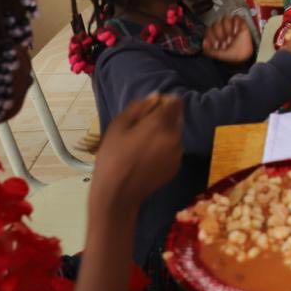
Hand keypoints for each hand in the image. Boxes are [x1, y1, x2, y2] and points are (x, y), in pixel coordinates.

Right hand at [89, 93, 183, 207]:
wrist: (117, 193)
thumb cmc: (113, 156)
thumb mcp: (119, 125)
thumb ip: (139, 107)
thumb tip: (156, 96)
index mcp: (161, 124)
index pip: (176, 102)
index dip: (165, 101)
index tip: (152, 108)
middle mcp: (175, 136)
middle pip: (178, 117)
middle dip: (165, 117)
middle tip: (144, 128)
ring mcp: (178, 153)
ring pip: (176, 134)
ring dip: (166, 133)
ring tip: (144, 144)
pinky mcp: (177, 166)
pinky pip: (174, 149)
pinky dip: (166, 148)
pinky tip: (148, 157)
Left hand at [203, 14, 254, 64]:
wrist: (242, 58)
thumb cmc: (230, 56)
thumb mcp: (216, 54)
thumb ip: (207, 49)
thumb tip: (204, 41)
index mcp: (215, 34)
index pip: (209, 28)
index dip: (211, 35)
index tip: (216, 44)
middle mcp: (222, 29)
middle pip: (216, 23)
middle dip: (220, 34)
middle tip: (225, 43)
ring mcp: (231, 26)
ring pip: (225, 19)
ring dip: (227, 29)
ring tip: (231, 38)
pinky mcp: (241, 24)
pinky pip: (237, 17)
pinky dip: (236, 24)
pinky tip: (236, 32)